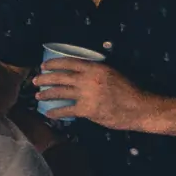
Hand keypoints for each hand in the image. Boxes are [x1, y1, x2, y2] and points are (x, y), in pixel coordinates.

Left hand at [33, 58, 148, 128]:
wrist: (140, 108)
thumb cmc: (130, 90)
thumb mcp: (113, 73)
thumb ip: (96, 73)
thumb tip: (81, 73)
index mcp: (95, 68)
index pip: (69, 62)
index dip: (54, 63)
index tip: (44, 65)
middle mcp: (88, 80)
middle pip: (60, 77)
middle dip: (44, 78)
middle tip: (35, 81)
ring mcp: (87, 95)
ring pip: (60, 92)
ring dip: (46, 94)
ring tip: (38, 96)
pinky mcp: (88, 110)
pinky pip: (67, 110)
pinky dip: (56, 112)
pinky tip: (49, 113)